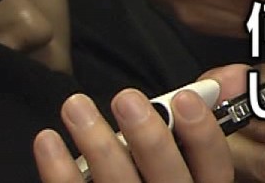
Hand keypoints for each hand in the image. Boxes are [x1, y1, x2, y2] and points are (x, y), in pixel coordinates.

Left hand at [34, 89, 231, 182]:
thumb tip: (203, 89)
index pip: (215, 168)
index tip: (186, 99)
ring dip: (96, 143)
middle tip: (126, 99)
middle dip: (147, 135)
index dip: (203, 134)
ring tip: (77, 106)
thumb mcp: (188, 171)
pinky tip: (48, 140)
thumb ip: (190, 139)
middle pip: (167, 177)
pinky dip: (58, 169)